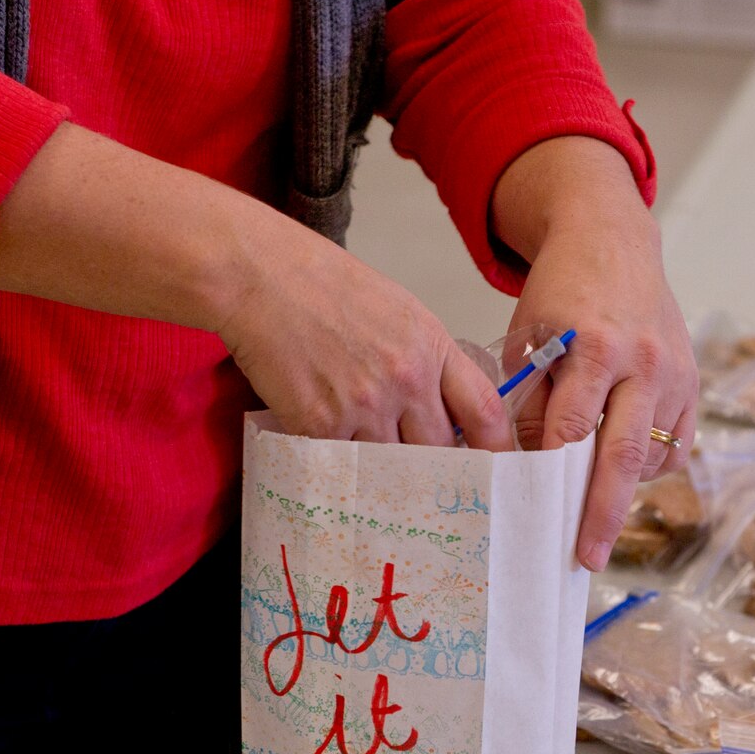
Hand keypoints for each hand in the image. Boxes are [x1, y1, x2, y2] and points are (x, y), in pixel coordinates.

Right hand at [213, 223, 510, 448]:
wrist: (259, 276)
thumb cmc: (323, 286)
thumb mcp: (398, 312)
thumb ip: (425, 361)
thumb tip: (441, 412)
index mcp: (431, 346)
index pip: (484, 411)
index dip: (496, 450)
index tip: (495, 469)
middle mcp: (405, 379)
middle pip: (439, 452)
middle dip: (432, 467)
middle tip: (423, 477)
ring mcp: (363, 405)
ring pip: (391, 466)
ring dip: (382, 471)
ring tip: (367, 461)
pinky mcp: (320, 424)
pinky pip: (343, 465)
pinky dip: (340, 465)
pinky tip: (330, 448)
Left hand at [494, 138, 697, 570]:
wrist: (613, 242)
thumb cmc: (560, 291)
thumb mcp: (528, 334)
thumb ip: (530, 397)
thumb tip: (527, 463)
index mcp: (593, 345)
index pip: (572, 426)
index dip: (552, 473)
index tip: (535, 512)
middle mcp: (641, 362)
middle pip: (623, 453)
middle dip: (602, 511)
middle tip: (586, 557)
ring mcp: (673, 373)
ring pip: (653, 454)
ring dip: (623, 488)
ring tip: (594, 511)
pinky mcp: (691, 381)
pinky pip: (675, 443)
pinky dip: (648, 464)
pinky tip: (620, 466)